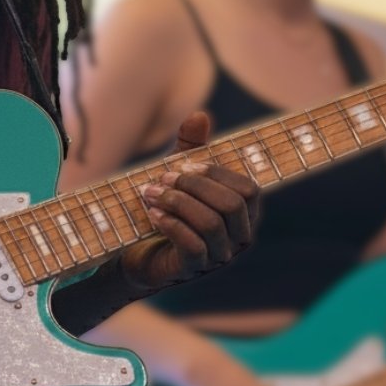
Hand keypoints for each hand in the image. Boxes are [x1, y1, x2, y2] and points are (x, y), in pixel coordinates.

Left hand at [122, 111, 259, 290]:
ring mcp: (218, 257)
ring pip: (211, 224)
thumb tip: (201, 115)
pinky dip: (171, 224)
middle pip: (232, 205)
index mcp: (243, 214)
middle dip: (194, 186)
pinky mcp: (193, 269)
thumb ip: (190, 149)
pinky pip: (192, 246)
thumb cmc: (166, 210)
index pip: (249, 190)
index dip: (217, 173)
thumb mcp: (178, 177)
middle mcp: (237, 238)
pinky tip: (152, 214)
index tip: (183, 165)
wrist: (136, 252)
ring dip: (177, 202)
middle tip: (162, 179)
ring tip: (150, 193)